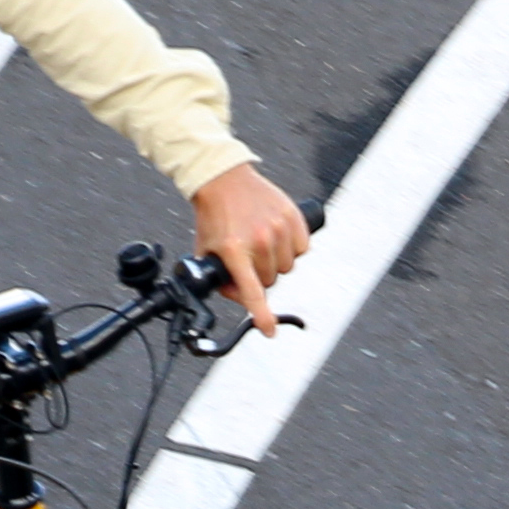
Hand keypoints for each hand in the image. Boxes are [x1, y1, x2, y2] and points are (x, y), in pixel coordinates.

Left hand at [189, 164, 308, 330]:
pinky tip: (276, 235)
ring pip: (288, 266)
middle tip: (248, 258)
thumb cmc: (214, 215)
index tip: (269, 330)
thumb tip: (245, 300)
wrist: (223, 178)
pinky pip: (302, 247)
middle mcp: (259, 240)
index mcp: (234, 250)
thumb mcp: (206, 251)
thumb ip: (223, 280)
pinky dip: (292, 246)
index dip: (262, 315)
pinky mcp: (292, 216)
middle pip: (271, 280)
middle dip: (260, 275)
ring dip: (276, 261)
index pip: (252, 292)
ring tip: (261, 243)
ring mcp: (278, 227)